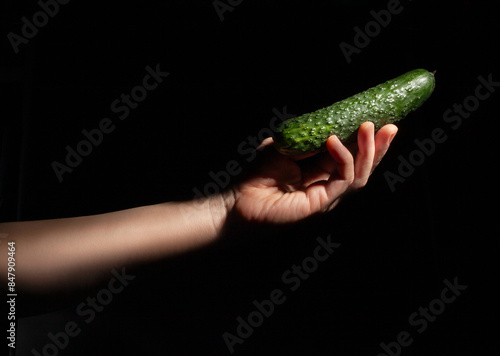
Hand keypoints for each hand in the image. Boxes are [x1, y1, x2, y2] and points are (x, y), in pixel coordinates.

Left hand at [227, 122, 397, 223]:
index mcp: (320, 173)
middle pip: (362, 168)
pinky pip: (342, 180)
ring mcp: (326, 197)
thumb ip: (308, 138)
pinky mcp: (320, 204)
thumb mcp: (287, 146)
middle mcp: (327, 186)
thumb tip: (329, 123)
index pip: (351, 157)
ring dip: (368, 151)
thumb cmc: (257, 173)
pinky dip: (343, 159)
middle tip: (391, 127)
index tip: (380, 120)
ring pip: (359, 175)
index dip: (366, 142)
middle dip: (378, 147)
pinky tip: (335, 141)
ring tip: (369, 128)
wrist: (238, 199)